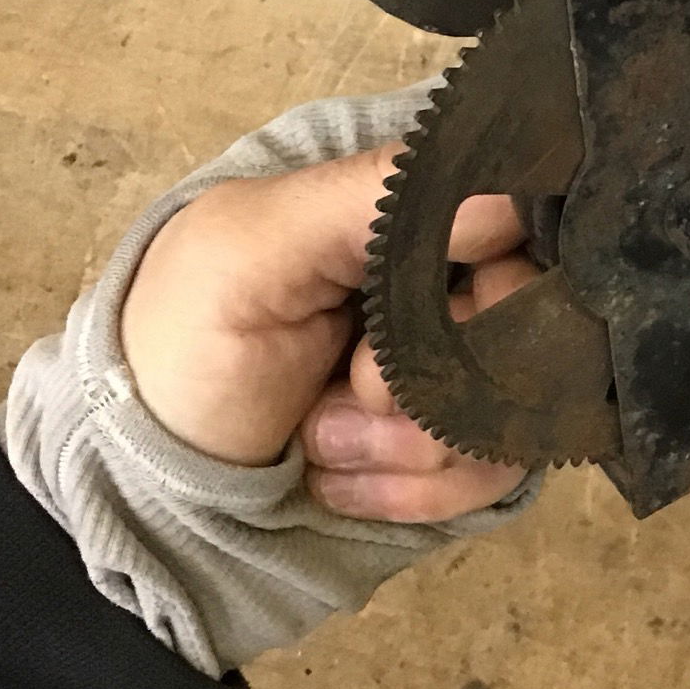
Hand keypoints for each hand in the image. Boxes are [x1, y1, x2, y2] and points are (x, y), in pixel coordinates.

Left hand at [120, 143, 530, 521]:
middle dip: (436, 381)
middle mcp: (454, 279)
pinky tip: (339, 479)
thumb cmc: (183, 344)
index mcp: (409, 206)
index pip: (524, 221)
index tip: (421, 321)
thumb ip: (367, 196)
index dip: (491, 284)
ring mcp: (466, 365)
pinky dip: (415, 491)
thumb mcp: (251, 246)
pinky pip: (499, 471)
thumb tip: (507, 198)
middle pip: (537, 323)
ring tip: (322, 442)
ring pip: (520, 407)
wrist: (152, 484)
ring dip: (413, 445)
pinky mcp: (466, 443)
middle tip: (350, 392)